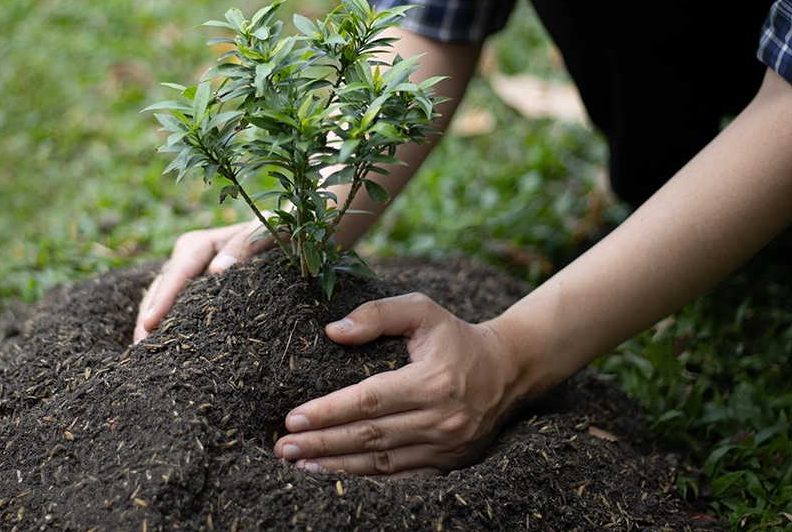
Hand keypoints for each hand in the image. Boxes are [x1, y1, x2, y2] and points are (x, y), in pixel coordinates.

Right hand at [133, 220, 271, 341]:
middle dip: (147, 319)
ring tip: (144, 355)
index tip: (149, 323)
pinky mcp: (193, 295)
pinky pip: (175, 312)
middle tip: (139, 351)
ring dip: (151, 328)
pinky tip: (163, 351)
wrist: (277, 238)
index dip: (162, 299)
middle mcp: (185, 261)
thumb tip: (217, 270)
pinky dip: (168, 329)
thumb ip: (245, 244)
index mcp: (197, 245)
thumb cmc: (272, 234)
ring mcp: (186, 279)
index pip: (175, 273)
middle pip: (160, 291)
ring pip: (161, 303)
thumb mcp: (263, 234)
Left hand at [272, 293, 521, 475]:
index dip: (329, 411)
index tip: (293, 418)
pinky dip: (367, 481)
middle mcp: (440, 418)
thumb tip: (333, 331)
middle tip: (283, 447)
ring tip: (300, 466)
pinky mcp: (448, 463)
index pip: (369, 400)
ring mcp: (446, 447)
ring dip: (337, 466)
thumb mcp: (422, 310)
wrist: (508, 370)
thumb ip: (378, 314)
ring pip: (382, 463)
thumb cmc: (455, 337)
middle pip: (369, 436)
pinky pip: (402, 478)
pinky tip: (338, 477)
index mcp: (432, 381)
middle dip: (322, 443)